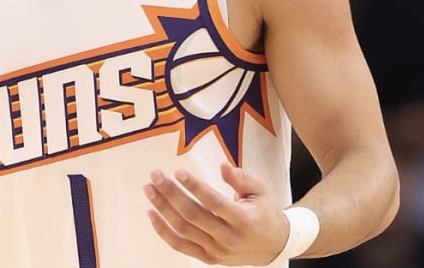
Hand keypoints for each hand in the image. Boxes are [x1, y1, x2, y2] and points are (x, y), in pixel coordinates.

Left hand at [143, 162, 289, 264]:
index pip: (213, 202)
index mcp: (243, 220)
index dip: (194, 186)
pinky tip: (152, 213)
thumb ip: (241, 178)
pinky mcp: (209, 258)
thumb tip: (222, 166)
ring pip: (183, 229)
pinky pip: (181, 246)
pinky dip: (163, 231)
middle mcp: (229, 238)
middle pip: (192, 215)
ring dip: (163, 208)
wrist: (274, 246)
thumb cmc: (265, 213)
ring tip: (149, 189)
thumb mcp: (260, 191)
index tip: (178, 171)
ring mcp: (217, 251)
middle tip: (155, 175)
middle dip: (170, 193)